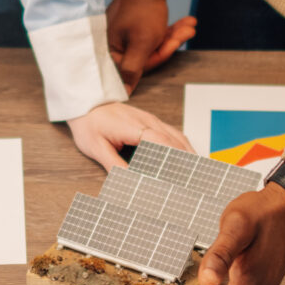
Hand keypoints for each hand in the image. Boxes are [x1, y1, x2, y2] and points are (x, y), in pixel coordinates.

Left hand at [65, 101, 192, 171]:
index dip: (175, 160)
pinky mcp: (152, 122)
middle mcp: (148, 121)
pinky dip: (183, 146)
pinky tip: (188, 157)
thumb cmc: (90, 124)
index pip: (162, 143)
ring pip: (177, 137)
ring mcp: (152, 120)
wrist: (86, 103)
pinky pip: (173, 133)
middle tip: (196, 181)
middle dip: (187, 161)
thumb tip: (130, 182)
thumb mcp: (96, 148)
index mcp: (134, 127)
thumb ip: (114, 165)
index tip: (183, 177)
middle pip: (175, 142)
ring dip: (188, 154)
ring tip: (198, 173)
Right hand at [106, 0, 195, 91]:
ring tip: (190, 24)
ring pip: (153, 41)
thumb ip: (133, 69)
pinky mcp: (134, 23)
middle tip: (188, 31)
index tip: (172, 46)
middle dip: (170, 42)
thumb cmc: (142, 11)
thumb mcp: (141, 44)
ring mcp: (125, 31)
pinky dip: (169, 28)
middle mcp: (115, 42)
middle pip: (147, 52)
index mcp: (112, 49)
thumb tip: (124, 92)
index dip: (158, 56)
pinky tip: (186, 22)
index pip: (138, 65)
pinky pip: (153, 31)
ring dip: (174, 34)